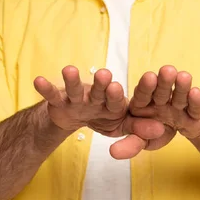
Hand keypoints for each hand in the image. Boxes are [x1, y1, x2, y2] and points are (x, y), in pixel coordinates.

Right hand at [33, 65, 164, 145]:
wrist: (75, 118)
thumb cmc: (103, 117)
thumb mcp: (122, 126)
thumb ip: (138, 129)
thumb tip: (161, 130)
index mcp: (113, 105)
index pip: (117, 101)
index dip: (117, 95)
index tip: (119, 88)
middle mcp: (95, 98)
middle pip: (99, 91)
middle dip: (101, 84)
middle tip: (105, 74)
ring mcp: (76, 99)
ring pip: (75, 89)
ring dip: (72, 80)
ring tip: (68, 69)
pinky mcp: (59, 101)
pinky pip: (52, 95)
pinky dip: (46, 88)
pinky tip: (38, 81)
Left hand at [110, 65, 199, 158]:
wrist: (187, 128)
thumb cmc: (159, 130)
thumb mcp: (143, 140)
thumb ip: (130, 145)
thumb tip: (112, 152)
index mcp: (145, 104)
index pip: (143, 95)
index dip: (145, 87)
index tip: (149, 78)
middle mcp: (162, 100)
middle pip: (162, 91)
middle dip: (164, 82)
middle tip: (166, 71)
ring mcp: (179, 104)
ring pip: (179, 95)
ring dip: (181, 87)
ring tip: (183, 77)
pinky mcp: (195, 112)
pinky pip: (195, 107)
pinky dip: (196, 101)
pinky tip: (195, 92)